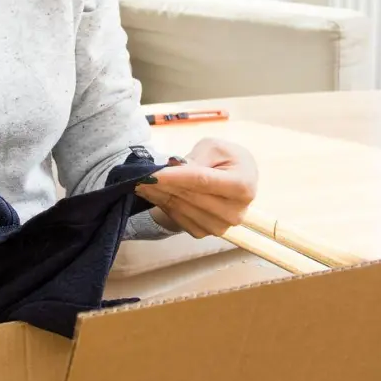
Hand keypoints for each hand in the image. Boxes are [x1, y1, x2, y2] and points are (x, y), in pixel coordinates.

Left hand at [136, 138, 258, 238]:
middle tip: (137, 175)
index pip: (203, 181)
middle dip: (161, 184)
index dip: (175, 177)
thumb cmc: (225, 159)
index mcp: (243, 186)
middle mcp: (234, 212)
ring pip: (180, 208)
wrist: (233, 180)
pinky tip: (150, 193)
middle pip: (189, 196)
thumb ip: (197, 158)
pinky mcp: (204, 233)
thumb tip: (174, 169)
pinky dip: (162, 204)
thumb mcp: (215, 148)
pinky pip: (177, 218)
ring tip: (139, 182)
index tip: (152, 173)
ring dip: (157, 195)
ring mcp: (219, 226)